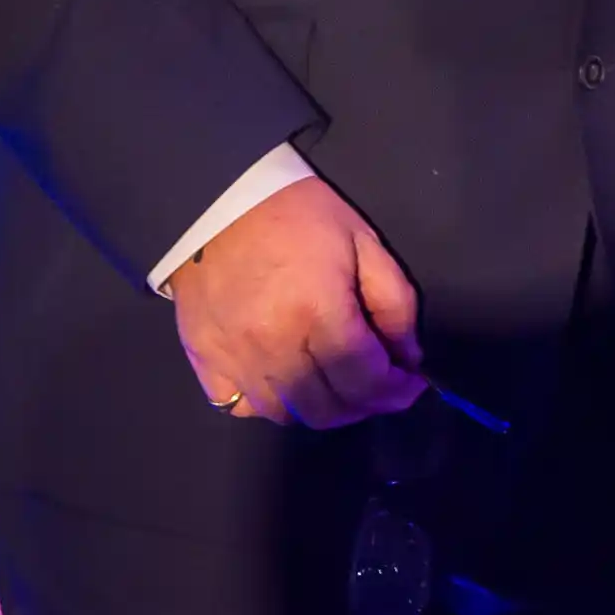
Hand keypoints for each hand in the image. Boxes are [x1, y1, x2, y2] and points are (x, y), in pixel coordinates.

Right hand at [171, 175, 428, 428]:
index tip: (411, 384)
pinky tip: (287, 380)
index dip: (396, 392)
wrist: (219, 199)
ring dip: (320, 409)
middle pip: (326, 409)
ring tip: (337, 385)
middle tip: (379, 386)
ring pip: (284, 415)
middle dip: (364, 405)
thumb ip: (394, 303)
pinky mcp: (203, 360)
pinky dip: (270, 403)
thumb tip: (407, 356)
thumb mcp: (364, 243)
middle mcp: (273, 346)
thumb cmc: (299, 216)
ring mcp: (234, 358)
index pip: (365, 380)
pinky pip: (239, 406)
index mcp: (317, 312)